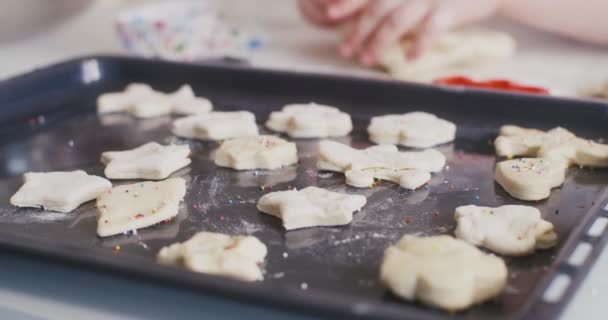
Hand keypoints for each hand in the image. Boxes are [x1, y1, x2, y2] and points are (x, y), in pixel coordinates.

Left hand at [300, 0, 503, 65]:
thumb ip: (395, 1)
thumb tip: (367, 18)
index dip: (349, 3)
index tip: (330, 16)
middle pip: (378, 8)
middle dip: (358, 31)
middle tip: (345, 51)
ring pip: (398, 20)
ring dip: (380, 43)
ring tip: (367, 60)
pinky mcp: (451, 8)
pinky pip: (431, 28)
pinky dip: (420, 45)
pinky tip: (410, 60)